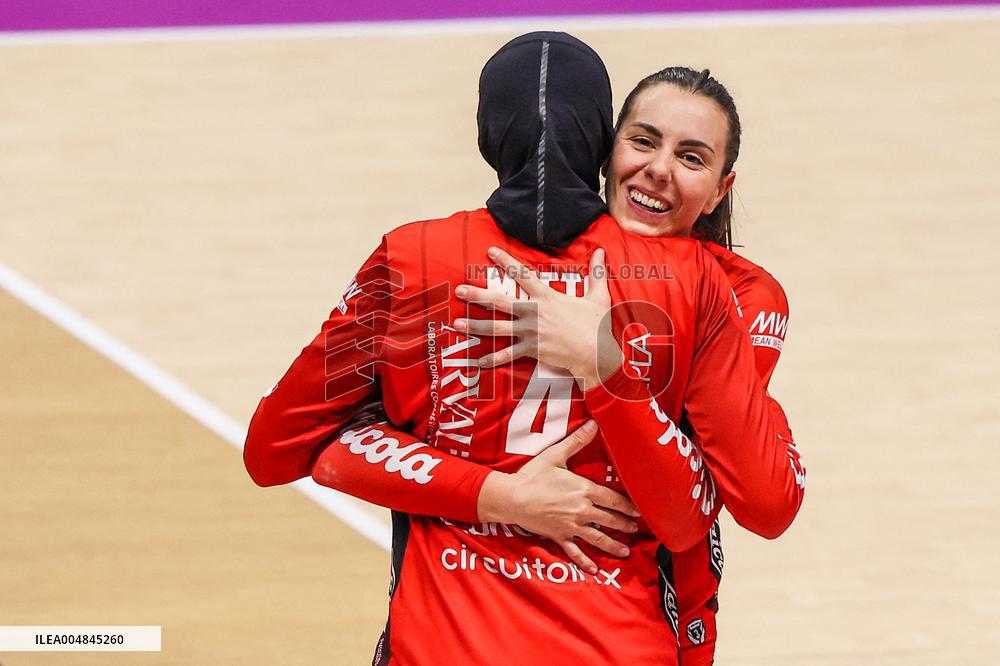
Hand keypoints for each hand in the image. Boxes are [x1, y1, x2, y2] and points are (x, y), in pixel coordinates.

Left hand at [455, 247, 622, 390]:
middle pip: (500, 301)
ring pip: (497, 328)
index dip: (506, 262)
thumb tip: (601, 252)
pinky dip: (493, 359)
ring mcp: (531, 332)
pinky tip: (478, 361)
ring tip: (457, 323)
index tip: (490, 251)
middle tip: (459, 290)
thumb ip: (596, 273)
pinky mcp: (531, 350)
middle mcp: (534, 312)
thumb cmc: (598, 325)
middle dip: (478, 295)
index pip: (523, 275)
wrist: (597, 352)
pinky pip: (508, 354)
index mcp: (547, 297)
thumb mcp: (598, 296)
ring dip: (476, 325)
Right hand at [477, 420, 640, 574]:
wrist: (512, 498)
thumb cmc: (533, 475)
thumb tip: (594, 423)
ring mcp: (571, 526)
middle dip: (624, 525)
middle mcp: (581, 511)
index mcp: (583, 490)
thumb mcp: (555, 455)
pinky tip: (594, 570)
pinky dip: (585, 561)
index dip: (628, 506)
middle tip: (636, 529)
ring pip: (597, 538)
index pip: (612, 499)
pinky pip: (574, 552)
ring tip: (625, 551)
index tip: (639, 511)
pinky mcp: (559, 536)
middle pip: (609, 520)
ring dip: (613, 545)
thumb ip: (577, 441)